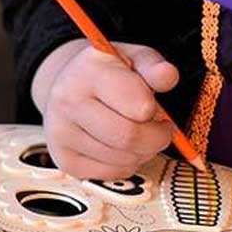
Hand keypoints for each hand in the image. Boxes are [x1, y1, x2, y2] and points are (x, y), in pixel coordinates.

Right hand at [30, 38, 178, 179]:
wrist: (68, 87)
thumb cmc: (107, 73)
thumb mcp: (133, 58)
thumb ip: (154, 67)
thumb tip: (168, 75)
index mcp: (89, 72)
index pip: (138, 106)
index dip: (155, 110)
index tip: (155, 107)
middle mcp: (68, 103)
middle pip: (130, 137)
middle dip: (156, 138)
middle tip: (160, 128)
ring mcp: (62, 134)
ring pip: (123, 159)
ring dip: (143, 152)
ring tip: (139, 134)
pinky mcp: (65, 160)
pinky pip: (112, 173)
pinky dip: (127, 164)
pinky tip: (122, 147)